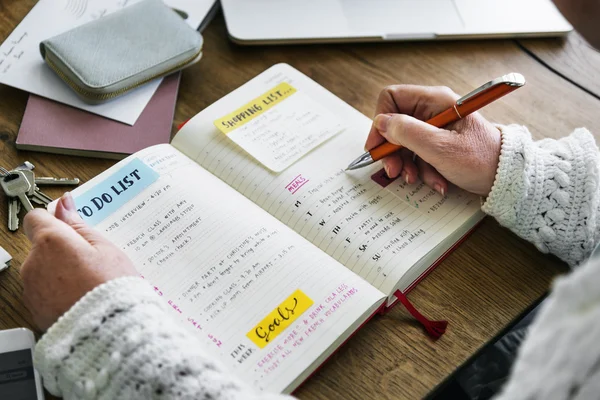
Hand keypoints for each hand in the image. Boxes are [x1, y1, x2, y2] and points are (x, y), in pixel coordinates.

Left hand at [21, 193, 137, 330]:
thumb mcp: (105, 248)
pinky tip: (81, 296)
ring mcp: (32, 288)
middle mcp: (34, 262)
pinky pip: (45, 291)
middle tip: (92, 260)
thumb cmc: (111, 286)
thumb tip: (64, 205)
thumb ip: (79, 226)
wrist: (109, 330)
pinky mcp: (35, 309)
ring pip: (43, 269)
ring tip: (90, 282)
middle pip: (42, 246)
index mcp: (51, 241)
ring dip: (60, 271)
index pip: (37, 217)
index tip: (70, 225)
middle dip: (62, 249)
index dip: (55, 219)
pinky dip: (59, 291)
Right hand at [365, 85, 501, 196]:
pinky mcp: (439, 143)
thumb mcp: (441, 148)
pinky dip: (422, 170)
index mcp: (435, 100)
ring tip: (418, 179)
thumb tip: (381, 123)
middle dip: (393, 151)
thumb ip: (408, 133)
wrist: (507, 178)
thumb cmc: (482, 159)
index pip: (392, 98)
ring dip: (408, 165)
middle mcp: (433, 110)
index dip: (380, 122)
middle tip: (394, 171)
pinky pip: (418, 154)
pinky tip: (436, 181)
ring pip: (405, 143)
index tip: (378, 147)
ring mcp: (436, 127)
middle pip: (395, 124)